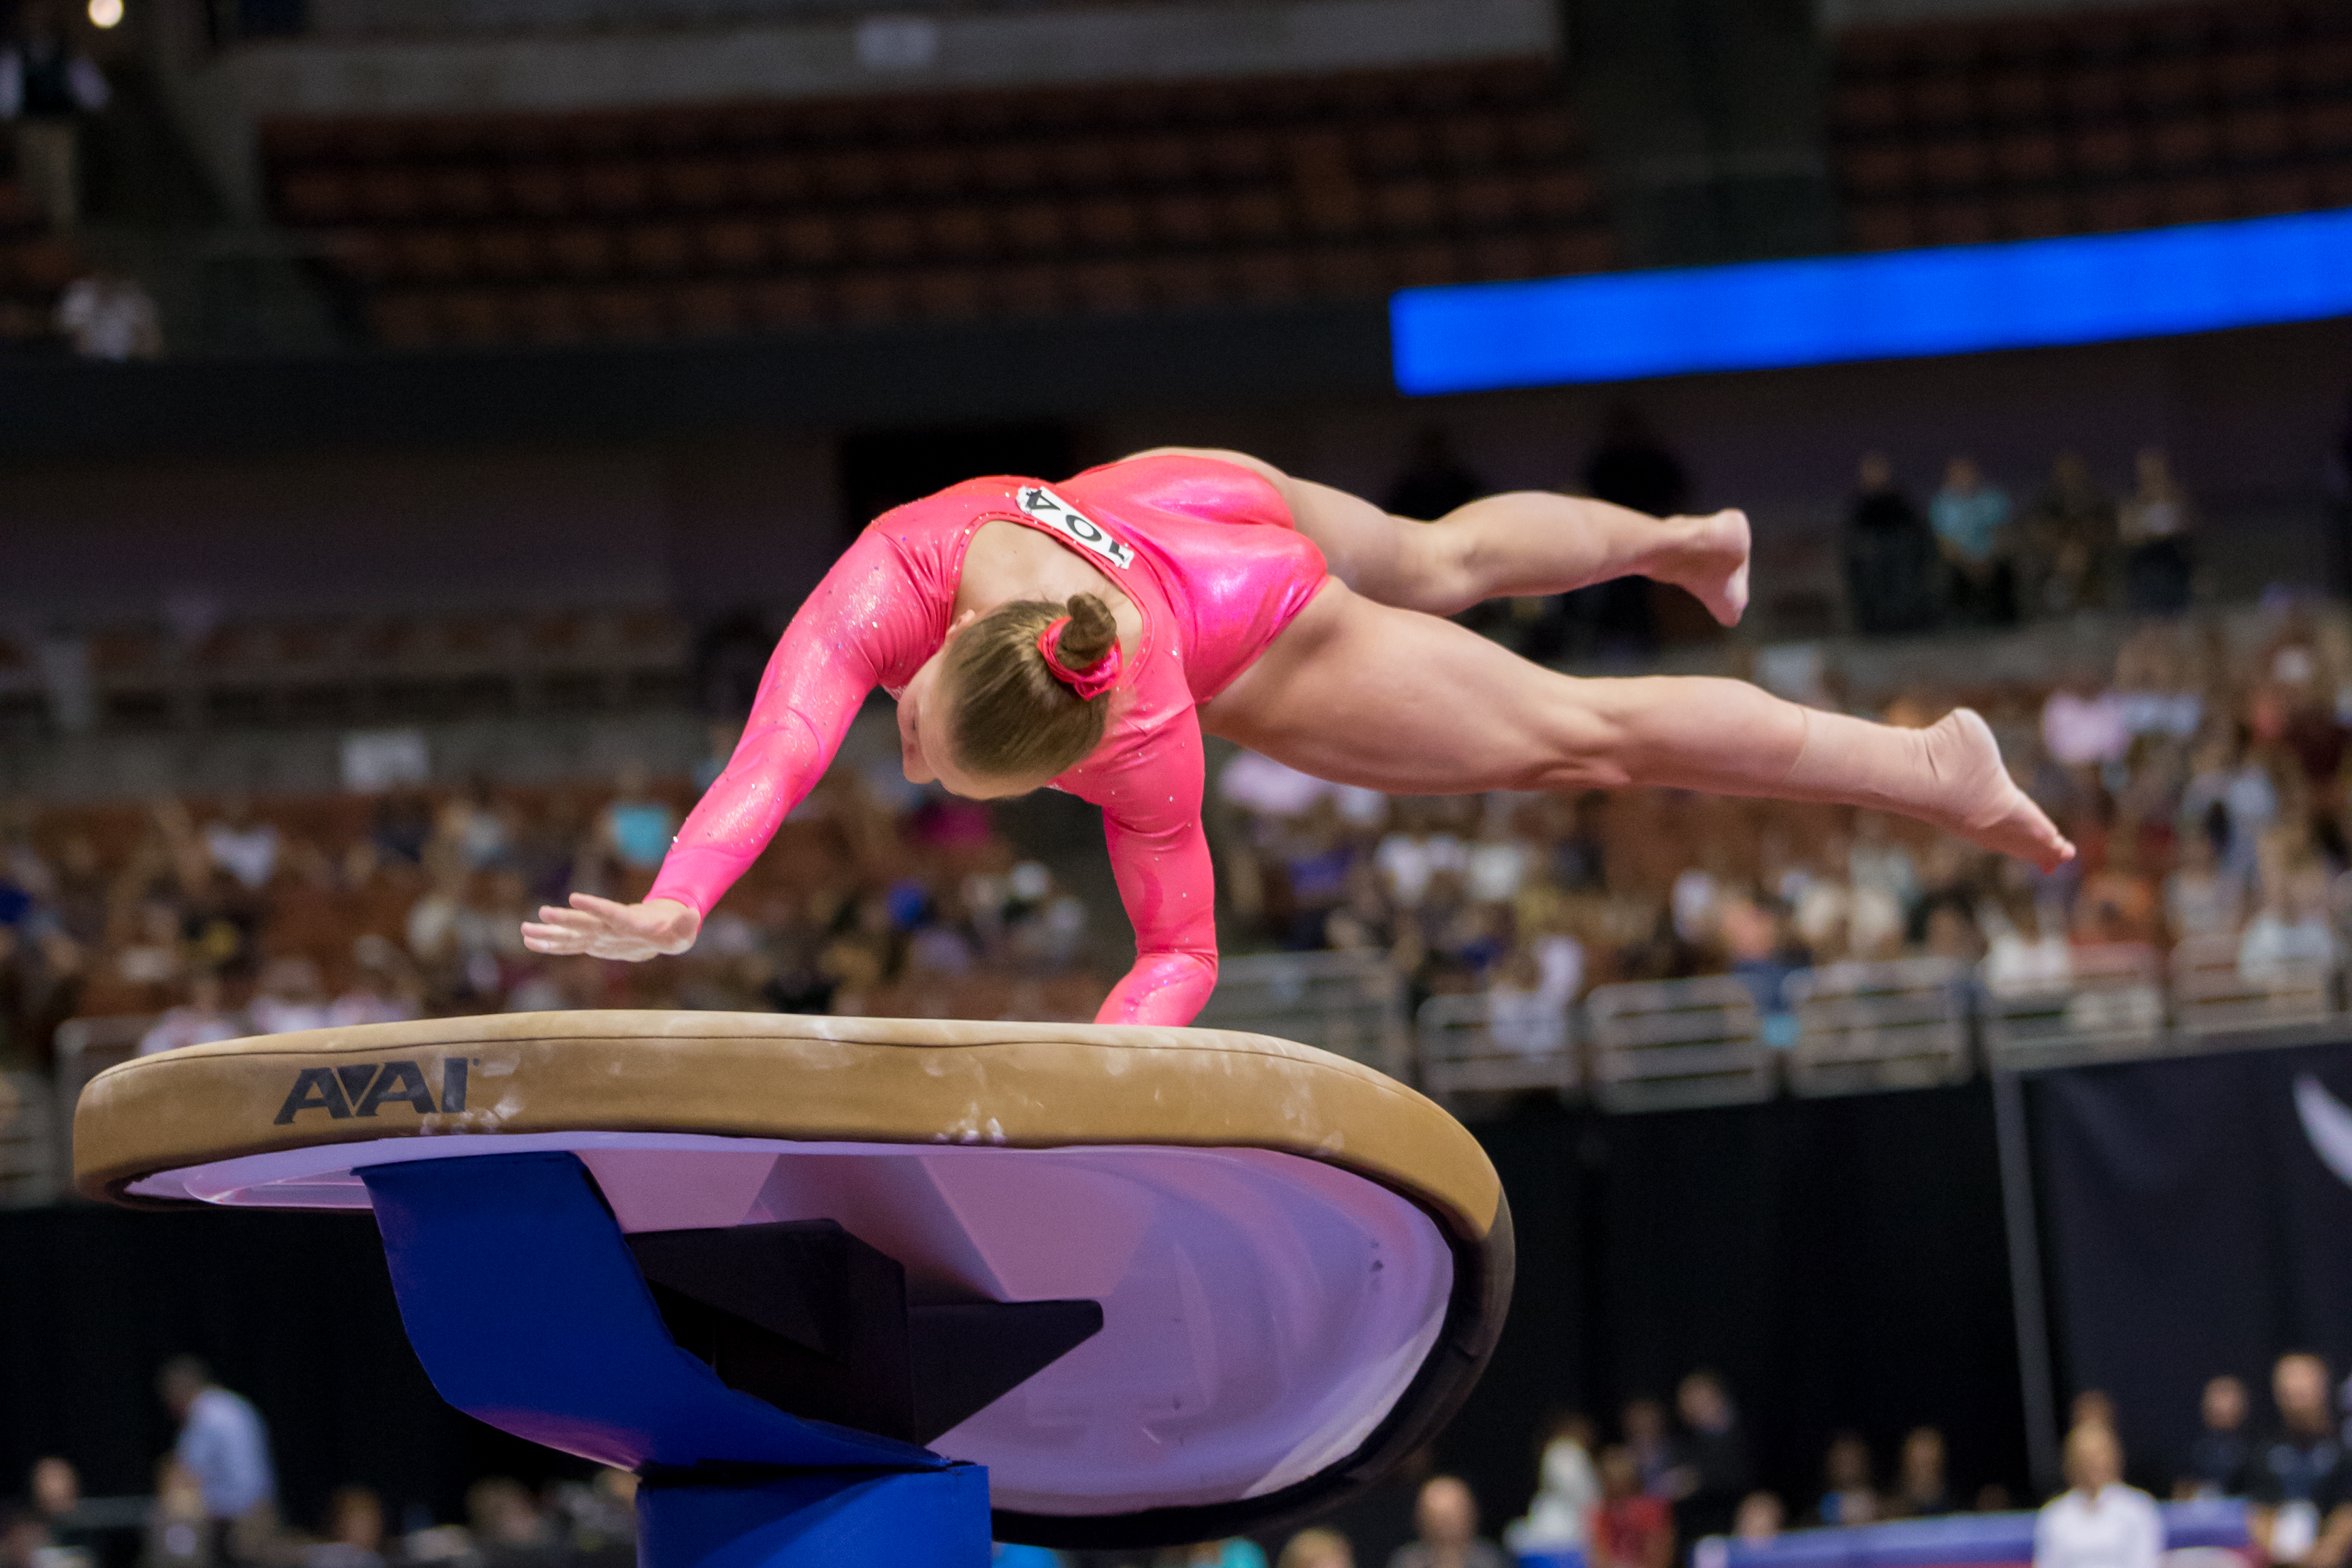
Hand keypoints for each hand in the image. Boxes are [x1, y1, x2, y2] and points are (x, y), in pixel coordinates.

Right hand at [521, 894, 699, 961]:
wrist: (663, 928)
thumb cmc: (675, 930)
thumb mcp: (685, 930)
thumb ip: (685, 924)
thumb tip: (693, 916)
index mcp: (631, 921)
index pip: (612, 913)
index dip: (595, 906)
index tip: (575, 897)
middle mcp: (610, 925)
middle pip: (585, 922)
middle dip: (565, 919)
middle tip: (542, 912)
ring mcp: (600, 933)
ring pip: (571, 933)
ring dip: (549, 932)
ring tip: (524, 929)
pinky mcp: (594, 942)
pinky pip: (570, 945)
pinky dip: (551, 944)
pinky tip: (530, 941)